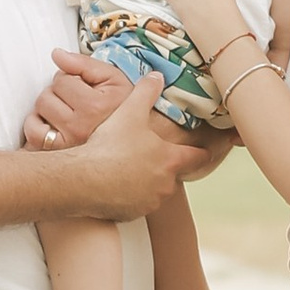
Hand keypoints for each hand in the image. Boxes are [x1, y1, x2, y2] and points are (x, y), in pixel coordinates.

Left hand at [24, 46, 129, 148]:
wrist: (133, 139)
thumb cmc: (123, 106)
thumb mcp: (112, 77)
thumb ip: (84, 64)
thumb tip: (56, 54)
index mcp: (95, 107)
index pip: (61, 79)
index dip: (71, 78)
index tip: (85, 88)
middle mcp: (79, 128)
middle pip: (46, 96)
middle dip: (58, 93)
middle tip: (75, 100)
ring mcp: (67, 144)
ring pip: (37, 113)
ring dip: (47, 108)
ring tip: (66, 111)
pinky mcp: (57, 154)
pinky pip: (33, 134)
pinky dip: (36, 126)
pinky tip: (53, 124)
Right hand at [58, 74, 201, 219]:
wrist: (84, 179)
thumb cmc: (109, 146)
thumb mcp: (129, 112)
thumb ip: (146, 92)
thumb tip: (156, 76)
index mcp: (170, 159)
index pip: (197, 157)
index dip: (202, 152)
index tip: (205, 151)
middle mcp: (165, 183)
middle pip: (172, 173)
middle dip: (162, 165)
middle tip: (144, 155)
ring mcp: (150, 201)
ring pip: (154, 190)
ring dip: (146, 182)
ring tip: (125, 169)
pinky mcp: (133, 214)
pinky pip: (136, 204)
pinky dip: (130, 196)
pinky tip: (114, 184)